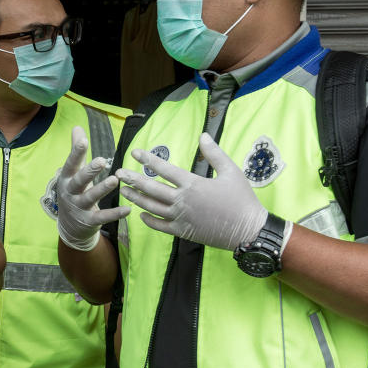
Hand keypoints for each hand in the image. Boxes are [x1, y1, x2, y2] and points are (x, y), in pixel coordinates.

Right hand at [55, 126, 130, 250]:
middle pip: (79, 181)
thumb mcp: (72, 173)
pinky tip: (128, 209)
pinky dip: (114, 214)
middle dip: (89, 171)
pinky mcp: (89, 220)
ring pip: (90, 197)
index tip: (84, 140)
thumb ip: (77, 151)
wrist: (70, 226)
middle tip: (101, 161)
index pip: (71, 163)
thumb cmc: (74, 192)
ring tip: (114, 180)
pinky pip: (102, 217)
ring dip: (102, 189)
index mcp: (66, 178)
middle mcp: (70, 192)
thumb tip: (77, 127)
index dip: (76, 152)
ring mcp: (79, 207)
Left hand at [115, 132, 267, 250]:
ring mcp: (181, 217)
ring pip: (152, 207)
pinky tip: (140, 214)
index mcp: (193, 184)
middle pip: (152, 188)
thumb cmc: (242, 199)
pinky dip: (149, 220)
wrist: (249, 230)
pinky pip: (161, 226)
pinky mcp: (183, 231)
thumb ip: (215, 154)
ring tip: (123, 191)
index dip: (148, 159)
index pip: (164, 169)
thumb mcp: (232, 172)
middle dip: (133, 179)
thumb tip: (203, 135)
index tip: (134, 152)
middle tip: (118, 173)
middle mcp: (183, 200)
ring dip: (136, 198)